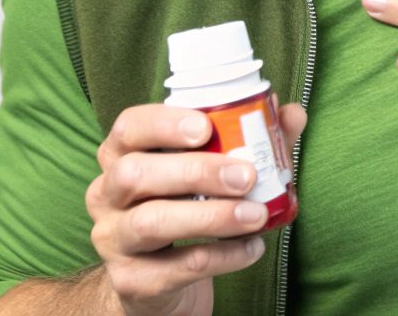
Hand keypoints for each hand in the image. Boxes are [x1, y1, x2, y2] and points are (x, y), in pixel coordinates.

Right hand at [85, 95, 306, 315]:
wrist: (157, 284)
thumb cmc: (185, 211)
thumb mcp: (209, 173)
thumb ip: (250, 140)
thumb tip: (291, 113)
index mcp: (121, 156)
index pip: (129, 127)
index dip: (163, 123)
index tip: (206, 126)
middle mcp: (106, 194)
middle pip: (135, 174)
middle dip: (196, 171)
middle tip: (246, 176)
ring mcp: (113, 239)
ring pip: (151, 222)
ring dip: (211, 216)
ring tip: (256, 215)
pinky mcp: (131, 280)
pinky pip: (176, 266)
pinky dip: (222, 256)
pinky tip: (252, 247)